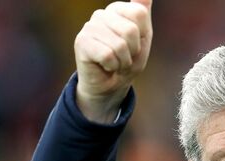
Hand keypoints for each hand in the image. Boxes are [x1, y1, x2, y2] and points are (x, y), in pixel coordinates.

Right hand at [74, 0, 152, 122]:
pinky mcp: (81, 42)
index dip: (142, 36)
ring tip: (115, 63)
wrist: (111, 86)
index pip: (139, 13)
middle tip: (124, 57)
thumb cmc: (127, 61)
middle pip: (130, 30)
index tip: (134, 45)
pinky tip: (105, 66)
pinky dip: (112, 66)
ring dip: (122, 61)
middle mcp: (101, 14)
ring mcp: (89, 27)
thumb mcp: (143, 38)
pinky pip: (108, 55)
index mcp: (117, 10)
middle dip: (133, 51)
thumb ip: (143, 14)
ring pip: (120, 45)